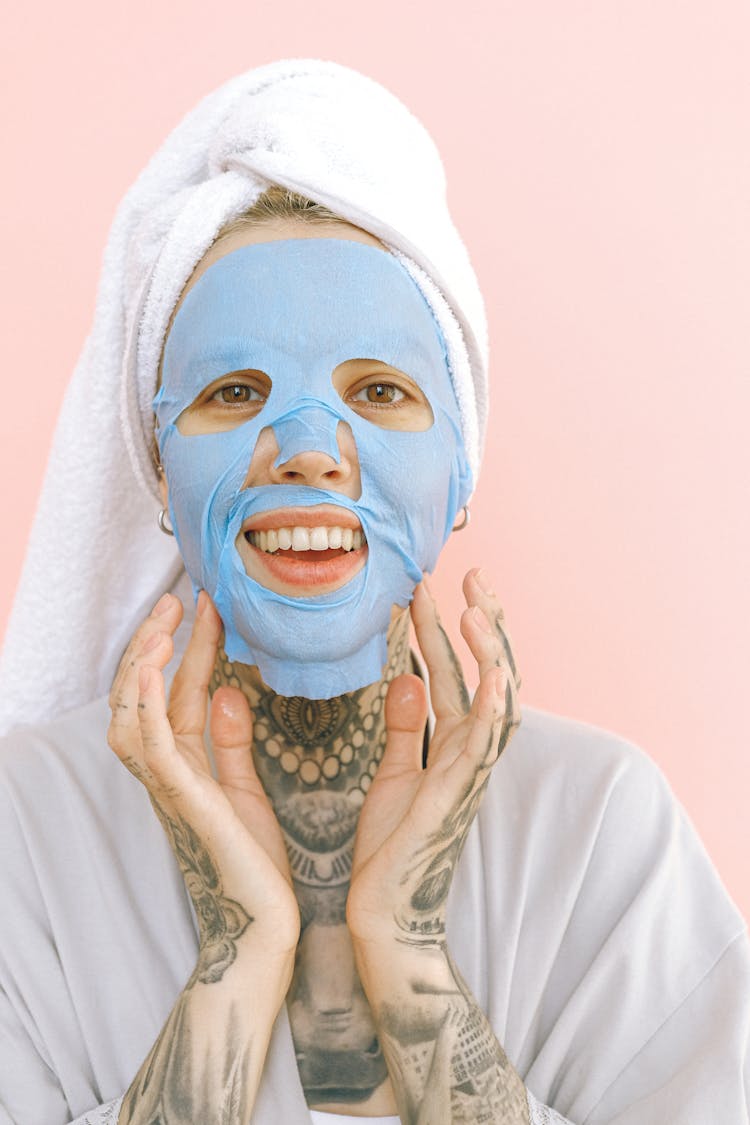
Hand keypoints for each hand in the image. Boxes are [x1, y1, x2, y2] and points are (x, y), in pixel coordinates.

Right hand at [107, 591, 299, 978]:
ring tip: (161, 620)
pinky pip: (152, 749)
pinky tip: (152, 669)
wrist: (263, 930)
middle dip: (153, 644)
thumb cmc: (255, 866)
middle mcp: (166, 775)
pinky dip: (145, 706)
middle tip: (176, 598)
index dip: (186, 648)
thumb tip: (225, 692)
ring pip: (132, 716)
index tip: (206, 606)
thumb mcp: (245, 790)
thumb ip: (229, 744)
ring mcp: (169, 790)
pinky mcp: (186, 804)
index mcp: (184, 768)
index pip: (175, 694)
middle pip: (140, 698)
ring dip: (141, 664)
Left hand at [347, 569, 520, 948]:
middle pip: (488, 675)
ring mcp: (468, 772)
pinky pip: (485, 746)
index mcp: (450, 743)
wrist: (382, 911)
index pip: (456, 672)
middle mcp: (467, 751)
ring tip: (479, 608)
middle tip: (473, 576)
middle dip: (483, 625)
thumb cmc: (390, 846)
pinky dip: (495, 708)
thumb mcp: (393, 772)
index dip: (446, 629)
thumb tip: (408, 678)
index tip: (430, 586)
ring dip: (492, 654)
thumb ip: (405, 726)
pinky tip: (494, 673)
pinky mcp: (457, 795)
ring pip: (496, 701)